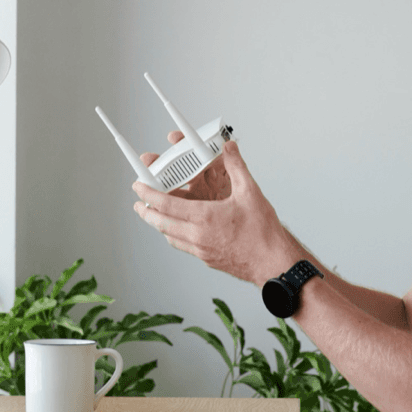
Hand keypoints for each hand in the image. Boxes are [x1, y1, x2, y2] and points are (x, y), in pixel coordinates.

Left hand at [132, 141, 300, 285]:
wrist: (273, 263)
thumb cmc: (263, 233)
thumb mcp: (250, 193)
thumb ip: (237, 166)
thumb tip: (230, 148)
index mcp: (204, 217)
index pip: (166, 204)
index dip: (148, 194)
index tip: (139, 187)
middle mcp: (197, 235)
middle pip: (160, 223)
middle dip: (146, 211)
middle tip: (138, 203)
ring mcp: (200, 250)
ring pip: (170, 236)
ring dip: (159, 224)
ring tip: (154, 215)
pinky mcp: (206, 259)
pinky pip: (182, 245)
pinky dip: (174, 235)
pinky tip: (178, 230)